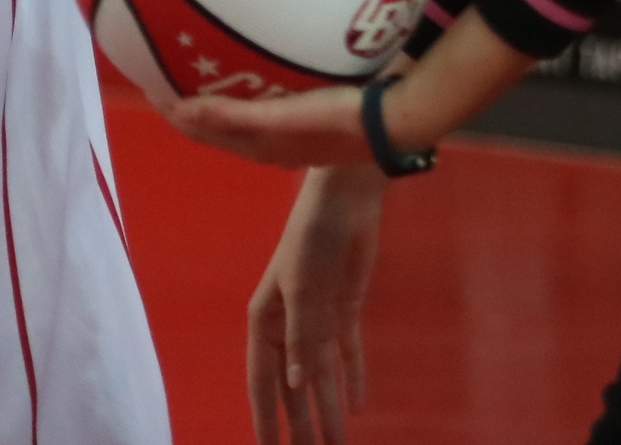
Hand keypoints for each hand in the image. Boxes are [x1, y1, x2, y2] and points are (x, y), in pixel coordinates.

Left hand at [169, 85, 375, 167]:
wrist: (391, 123)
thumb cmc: (334, 119)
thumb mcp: (279, 118)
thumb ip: (232, 116)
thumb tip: (179, 111)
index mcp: (257, 147)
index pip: (200, 130)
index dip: (172, 111)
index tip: (146, 82)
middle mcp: (267, 145)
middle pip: (214, 125)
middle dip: (186, 103)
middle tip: (163, 69)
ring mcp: (288, 135)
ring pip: (236, 117)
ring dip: (212, 98)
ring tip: (196, 68)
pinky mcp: (306, 121)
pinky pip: (260, 106)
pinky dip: (241, 93)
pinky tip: (249, 71)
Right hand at [248, 166, 385, 444]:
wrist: (345, 199)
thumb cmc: (311, 235)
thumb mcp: (302, 286)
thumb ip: (301, 336)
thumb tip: (297, 384)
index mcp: (265, 320)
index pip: (263, 381)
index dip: (266, 418)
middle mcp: (287, 325)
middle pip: (292, 387)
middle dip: (300, 424)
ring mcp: (317, 319)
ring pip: (320, 376)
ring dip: (328, 409)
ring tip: (339, 444)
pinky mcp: (344, 310)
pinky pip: (347, 355)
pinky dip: (352, 379)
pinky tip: (358, 405)